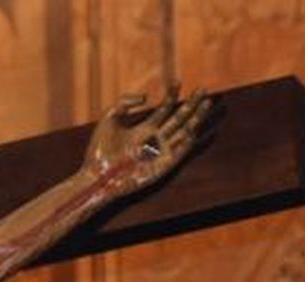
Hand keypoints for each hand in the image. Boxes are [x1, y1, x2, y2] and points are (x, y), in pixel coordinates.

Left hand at [83, 85, 211, 194]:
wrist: (97, 175)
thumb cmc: (99, 150)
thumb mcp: (109, 118)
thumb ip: (125, 102)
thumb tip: (148, 98)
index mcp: (144, 128)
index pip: (164, 109)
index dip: (172, 95)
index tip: (177, 82)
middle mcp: (155, 139)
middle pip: (180, 118)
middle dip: (192, 104)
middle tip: (204, 89)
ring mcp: (161, 151)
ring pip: (185, 131)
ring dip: (197, 118)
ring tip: (207, 103)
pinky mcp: (164, 165)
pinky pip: (181, 151)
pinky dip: (189, 140)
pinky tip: (195, 126)